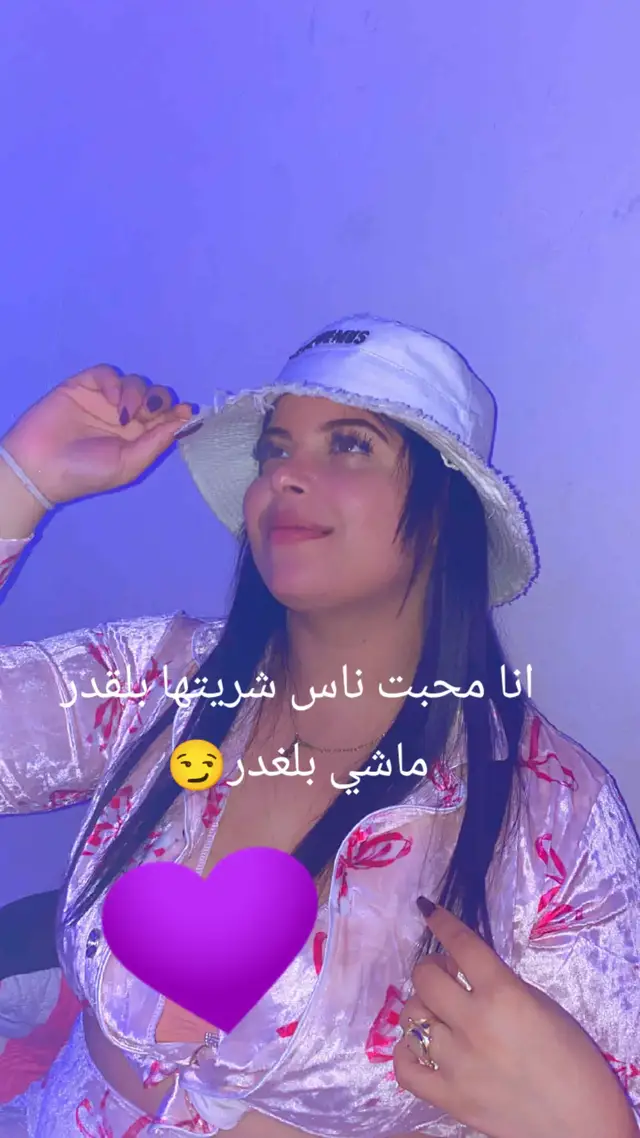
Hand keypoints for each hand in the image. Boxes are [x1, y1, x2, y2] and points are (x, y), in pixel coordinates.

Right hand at [1, 365, 195, 504]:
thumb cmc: (86, 472)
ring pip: (134, 383)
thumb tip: (184, 421)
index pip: (165, 417)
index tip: (187, 411)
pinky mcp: (84, 386)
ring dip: (137, 395)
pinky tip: (112, 399)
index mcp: (137, 438)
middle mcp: (124, 417)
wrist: (41, 467)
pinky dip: (115, 382)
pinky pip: (107, 374)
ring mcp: (104, 400)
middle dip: (159, 401)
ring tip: (125, 415)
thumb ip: (155, 442)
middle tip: (152, 412)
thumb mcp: (129, 465)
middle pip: (154, 396)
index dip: (177, 412)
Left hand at [393, 901, 636, 1137]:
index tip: (428, 910)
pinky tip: (422, 1048)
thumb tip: (469, 972)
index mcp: (504, 995)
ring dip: (423, 1008)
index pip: (461, 945)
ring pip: (411, 1017)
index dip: (441, 922)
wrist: (581, 1126)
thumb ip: (503, 986)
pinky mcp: (448, 1098)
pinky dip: (408, 1051)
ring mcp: (457, 1063)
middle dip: (433, 968)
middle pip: (425, 977)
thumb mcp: (544, 1007)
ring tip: (439, 1014)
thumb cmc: (574, 1062)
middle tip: (448, 976)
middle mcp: (474, 1024)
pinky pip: (404, 1066)